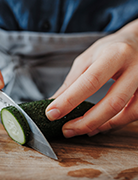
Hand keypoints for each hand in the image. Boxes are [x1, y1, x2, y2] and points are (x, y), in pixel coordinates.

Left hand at [45, 20, 137, 137]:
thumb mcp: (87, 59)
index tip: (51, 113)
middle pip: (112, 103)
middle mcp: (136, 68)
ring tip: (79, 129)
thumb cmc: (109, 50)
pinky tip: (99, 126)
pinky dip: (114, 124)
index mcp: (115, 54)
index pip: (90, 81)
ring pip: (127, 114)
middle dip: (86, 121)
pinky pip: (134, 115)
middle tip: (66, 129)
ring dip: (101, 126)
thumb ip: (72, 81)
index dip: (69, 100)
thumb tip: (53, 103)